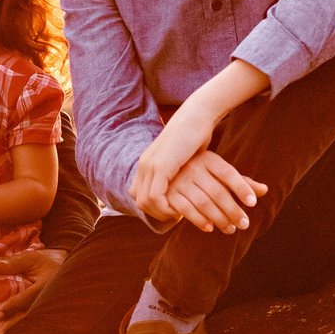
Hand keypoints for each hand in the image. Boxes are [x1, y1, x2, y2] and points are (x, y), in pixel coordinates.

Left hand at [0, 246, 67, 326]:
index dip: (11, 307)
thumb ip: (11, 263)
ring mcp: (56, 308)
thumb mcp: (31, 258)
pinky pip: (41, 324)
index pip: (28, 298)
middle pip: (33, 316)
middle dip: (16, 326)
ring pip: (38, 323)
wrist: (69, 270)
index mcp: (49, 282)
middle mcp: (54, 298)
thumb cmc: (47, 262)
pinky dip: (28, 331)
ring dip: (20, 332)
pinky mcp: (55, 315)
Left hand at [129, 107, 218, 223]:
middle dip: (155, 213)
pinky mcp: (161, 167)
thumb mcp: (180, 157)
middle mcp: (144, 164)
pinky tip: (179, 210)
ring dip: (161, 213)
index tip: (170, 210)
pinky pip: (155, 197)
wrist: (197, 116)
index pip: (137, 194)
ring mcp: (150, 165)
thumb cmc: (195, 136)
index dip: (152, 206)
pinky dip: (165, 208)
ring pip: (143, 201)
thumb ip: (174, 171)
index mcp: (147, 163)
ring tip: (178, 216)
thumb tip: (180, 183)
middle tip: (174, 217)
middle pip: (137, 199)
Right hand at [164, 149, 266, 234]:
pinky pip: (186, 210)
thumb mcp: (219, 176)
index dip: (242, 188)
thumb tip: (265, 189)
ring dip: (219, 218)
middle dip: (233, 210)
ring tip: (231, 229)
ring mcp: (179, 181)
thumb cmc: (201, 177)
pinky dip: (199, 220)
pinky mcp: (168, 195)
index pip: (229, 173)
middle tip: (244, 224)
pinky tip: (210, 228)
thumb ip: (240, 182)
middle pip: (218, 191)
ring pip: (203, 203)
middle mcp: (193, 167)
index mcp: (208, 159)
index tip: (253, 204)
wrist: (165, 178)